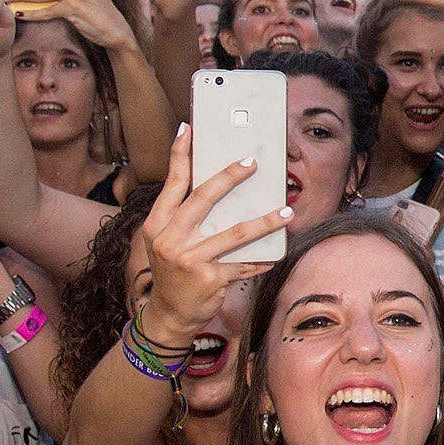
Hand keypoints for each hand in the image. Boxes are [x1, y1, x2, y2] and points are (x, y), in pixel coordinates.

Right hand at [141, 123, 293, 316]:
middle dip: (229, 177)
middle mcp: (170, 239)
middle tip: (251, 163)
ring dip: (265, 221)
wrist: (169, 315)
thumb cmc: (174, 273)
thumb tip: (217, 188)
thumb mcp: (166, 242)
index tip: (189, 129)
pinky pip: (244, 264)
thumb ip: (184, 218)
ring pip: (235, 232)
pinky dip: (261, 259)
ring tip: (286, 212)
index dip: (180, 155)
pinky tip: (274, 255)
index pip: (172, 183)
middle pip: (203, 198)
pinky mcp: (209, 278)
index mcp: (158, 225)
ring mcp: (189, 259)